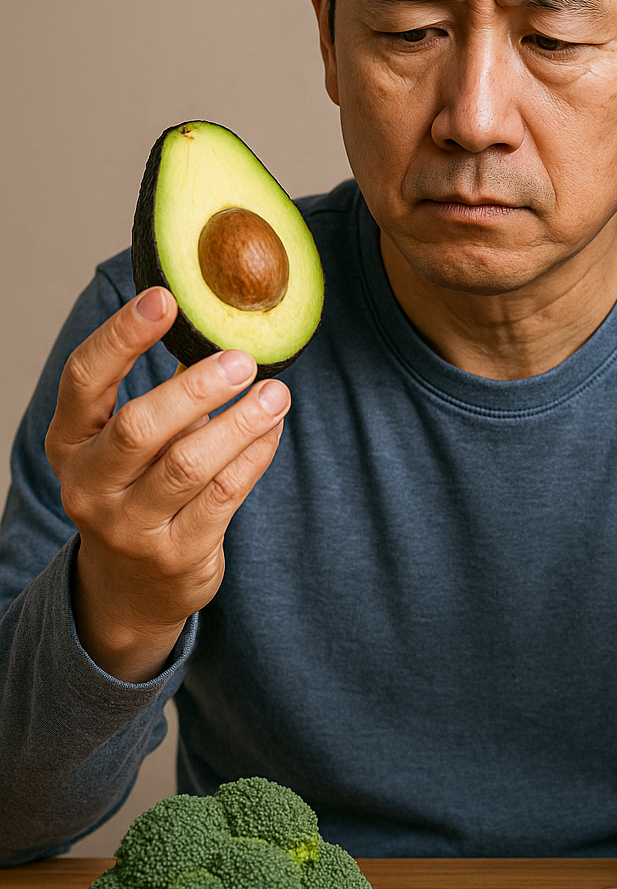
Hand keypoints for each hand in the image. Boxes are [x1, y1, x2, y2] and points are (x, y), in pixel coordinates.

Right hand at [45, 287, 290, 682]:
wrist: (131, 589)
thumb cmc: (134, 492)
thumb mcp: (123, 447)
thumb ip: (159, 401)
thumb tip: (219, 339)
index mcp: (69, 442)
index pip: (85, 378)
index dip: (121, 336)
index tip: (164, 299)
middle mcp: (89, 484)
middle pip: (140, 428)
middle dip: (196, 389)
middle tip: (242, 359)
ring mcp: (129, 525)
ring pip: (189, 464)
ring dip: (239, 422)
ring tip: (275, 393)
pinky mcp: (176, 553)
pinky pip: (223, 495)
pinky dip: (254, 456)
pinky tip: (272, 429)